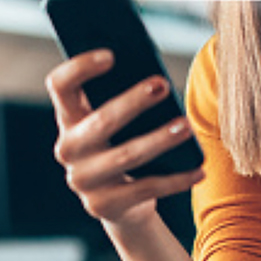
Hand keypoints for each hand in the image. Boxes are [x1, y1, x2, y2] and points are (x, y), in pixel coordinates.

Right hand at [44, 49, 203, 226]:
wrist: (123, 202)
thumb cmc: (126, 144)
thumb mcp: (123, 121)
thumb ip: (128, 96)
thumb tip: (158, 79)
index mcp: (69, 117)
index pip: (60, 85)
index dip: (80, 68)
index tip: (111, 54)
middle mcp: (68, 149)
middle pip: (99, 121)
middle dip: (132, 102)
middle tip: (163, 85)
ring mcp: (83, 180)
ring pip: (126, 156)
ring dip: (159, 140)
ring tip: (187, 126)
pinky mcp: (103, 205)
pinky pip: (146, 189)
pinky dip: (177, 179)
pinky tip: (199, 170)